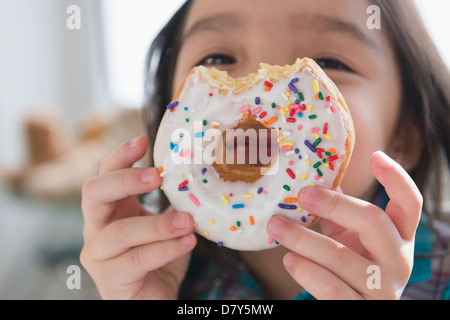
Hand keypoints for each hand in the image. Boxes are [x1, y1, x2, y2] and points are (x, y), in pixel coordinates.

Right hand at [80, 136, 196, 298]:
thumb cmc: (161, 258)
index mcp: (111, 209)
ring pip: (119, 232)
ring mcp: (99, 255)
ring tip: (188, 222)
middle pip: (93, 193)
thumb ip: (175, 202)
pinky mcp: (110, 279)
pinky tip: (187, 242)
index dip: (121, 156)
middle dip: (124, 180)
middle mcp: (96, 228)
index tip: (143, 141)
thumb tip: (195, 172)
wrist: (156, 299)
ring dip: (157, 225)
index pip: (105, 174)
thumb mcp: (168, 224)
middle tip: (156, 175)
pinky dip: (165, 249)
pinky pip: (136, 260)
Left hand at [267, 151, 421, 298]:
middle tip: (302, 194)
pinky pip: (330, 288)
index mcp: (399, 236)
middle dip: (334, 204)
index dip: (396, 179)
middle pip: (373, 222)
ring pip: (341, 257)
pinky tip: (289, 260)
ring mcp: (382, 288)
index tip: (375, 155)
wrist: (352, 306)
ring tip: (276, 227)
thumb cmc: (349, 264)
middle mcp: (398, 260)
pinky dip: (306, 271)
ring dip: (303, 239)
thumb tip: (309, 175)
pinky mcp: (359, 308)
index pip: (410, 203)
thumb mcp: (348, 235)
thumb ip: (337, 211)